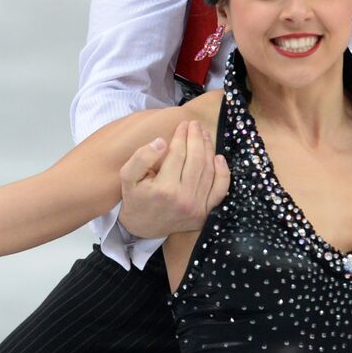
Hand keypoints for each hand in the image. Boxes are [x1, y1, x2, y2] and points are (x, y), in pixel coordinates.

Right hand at [118, 119, 230, 238]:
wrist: (143, 227)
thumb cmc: (136, 198)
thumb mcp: (128, 176)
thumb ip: (141, 157)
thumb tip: (161, 142)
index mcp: (164, 189)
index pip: (178, 154)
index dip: (181, 136)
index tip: (182, 124)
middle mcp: (184, 198)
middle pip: (196, 159)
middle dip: (196, 137)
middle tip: (195, 124)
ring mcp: (197, 207)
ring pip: (208, 170)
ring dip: (209, 149)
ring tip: (204, 134)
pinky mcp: (205, 213)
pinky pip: (220, 190)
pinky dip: (223, 172)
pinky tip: (219, 157)